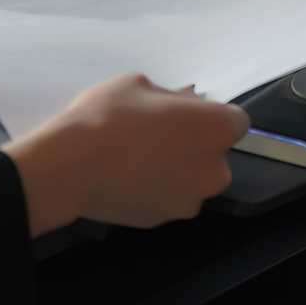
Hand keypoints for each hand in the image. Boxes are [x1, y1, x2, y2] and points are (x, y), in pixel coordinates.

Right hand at [2, 74, 250, 236]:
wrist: (70, 166)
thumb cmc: (107, 115)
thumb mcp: (137, 84)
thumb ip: (170, 96)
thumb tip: (183, 105)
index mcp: (216, 129)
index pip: (235, 120)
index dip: (208, 114)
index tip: (181, 112)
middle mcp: (215, 170)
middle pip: (214, 154)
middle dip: (193, 144)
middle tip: (156, 133)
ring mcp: (191, 200)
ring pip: (191, 179)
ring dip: (175, 169)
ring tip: (136, 158)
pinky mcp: (165, 220)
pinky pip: (168, 198)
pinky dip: (155, 189)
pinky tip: (125, 177)